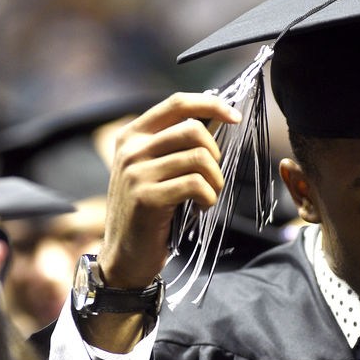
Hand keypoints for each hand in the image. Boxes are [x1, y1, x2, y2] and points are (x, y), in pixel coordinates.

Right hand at [99, 92, 240, 289]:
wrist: (124, 256)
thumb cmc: (147, 212)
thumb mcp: (152, 170)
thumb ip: (174, 146)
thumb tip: (217, 119)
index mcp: (132, 136)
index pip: (176, 104)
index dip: (210, 104)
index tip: (234, 116)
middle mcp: (131, 150)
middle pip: (193, 130)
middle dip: (215, 155)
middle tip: (212, 178)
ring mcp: (136, 174)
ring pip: (199, 158)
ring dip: (215, 181)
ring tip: (206, 197)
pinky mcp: (147, 198)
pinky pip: (196, 185)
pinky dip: (208, 198)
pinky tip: (200, 208)